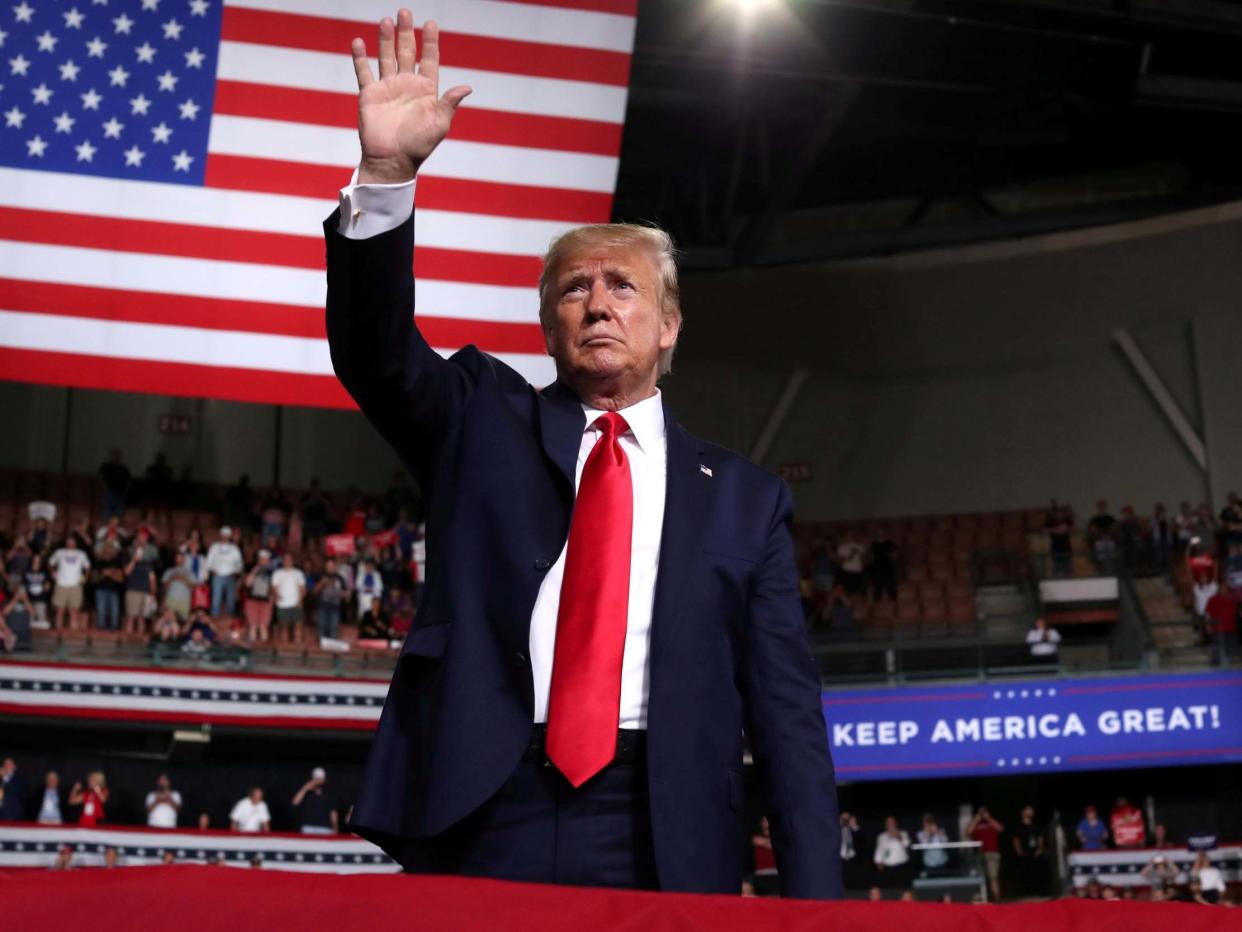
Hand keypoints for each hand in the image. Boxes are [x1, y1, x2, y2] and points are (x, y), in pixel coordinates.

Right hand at [351, 10, 471, 183]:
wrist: (392, 160)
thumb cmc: (419, 145)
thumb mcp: (440, 124)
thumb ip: (450, 103)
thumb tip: (467, 87)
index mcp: (426, 90)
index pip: (430, 60)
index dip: (430, 42)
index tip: (430, 23)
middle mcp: (406, 85)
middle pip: (407, 52)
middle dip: (406, 32)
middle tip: (405, 11)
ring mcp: (387, 88)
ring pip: (386, 57)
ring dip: (385, 39)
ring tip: (386, 20)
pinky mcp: (370, 94)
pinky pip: (364, 72)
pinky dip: (360, 57)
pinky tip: (358, 42)